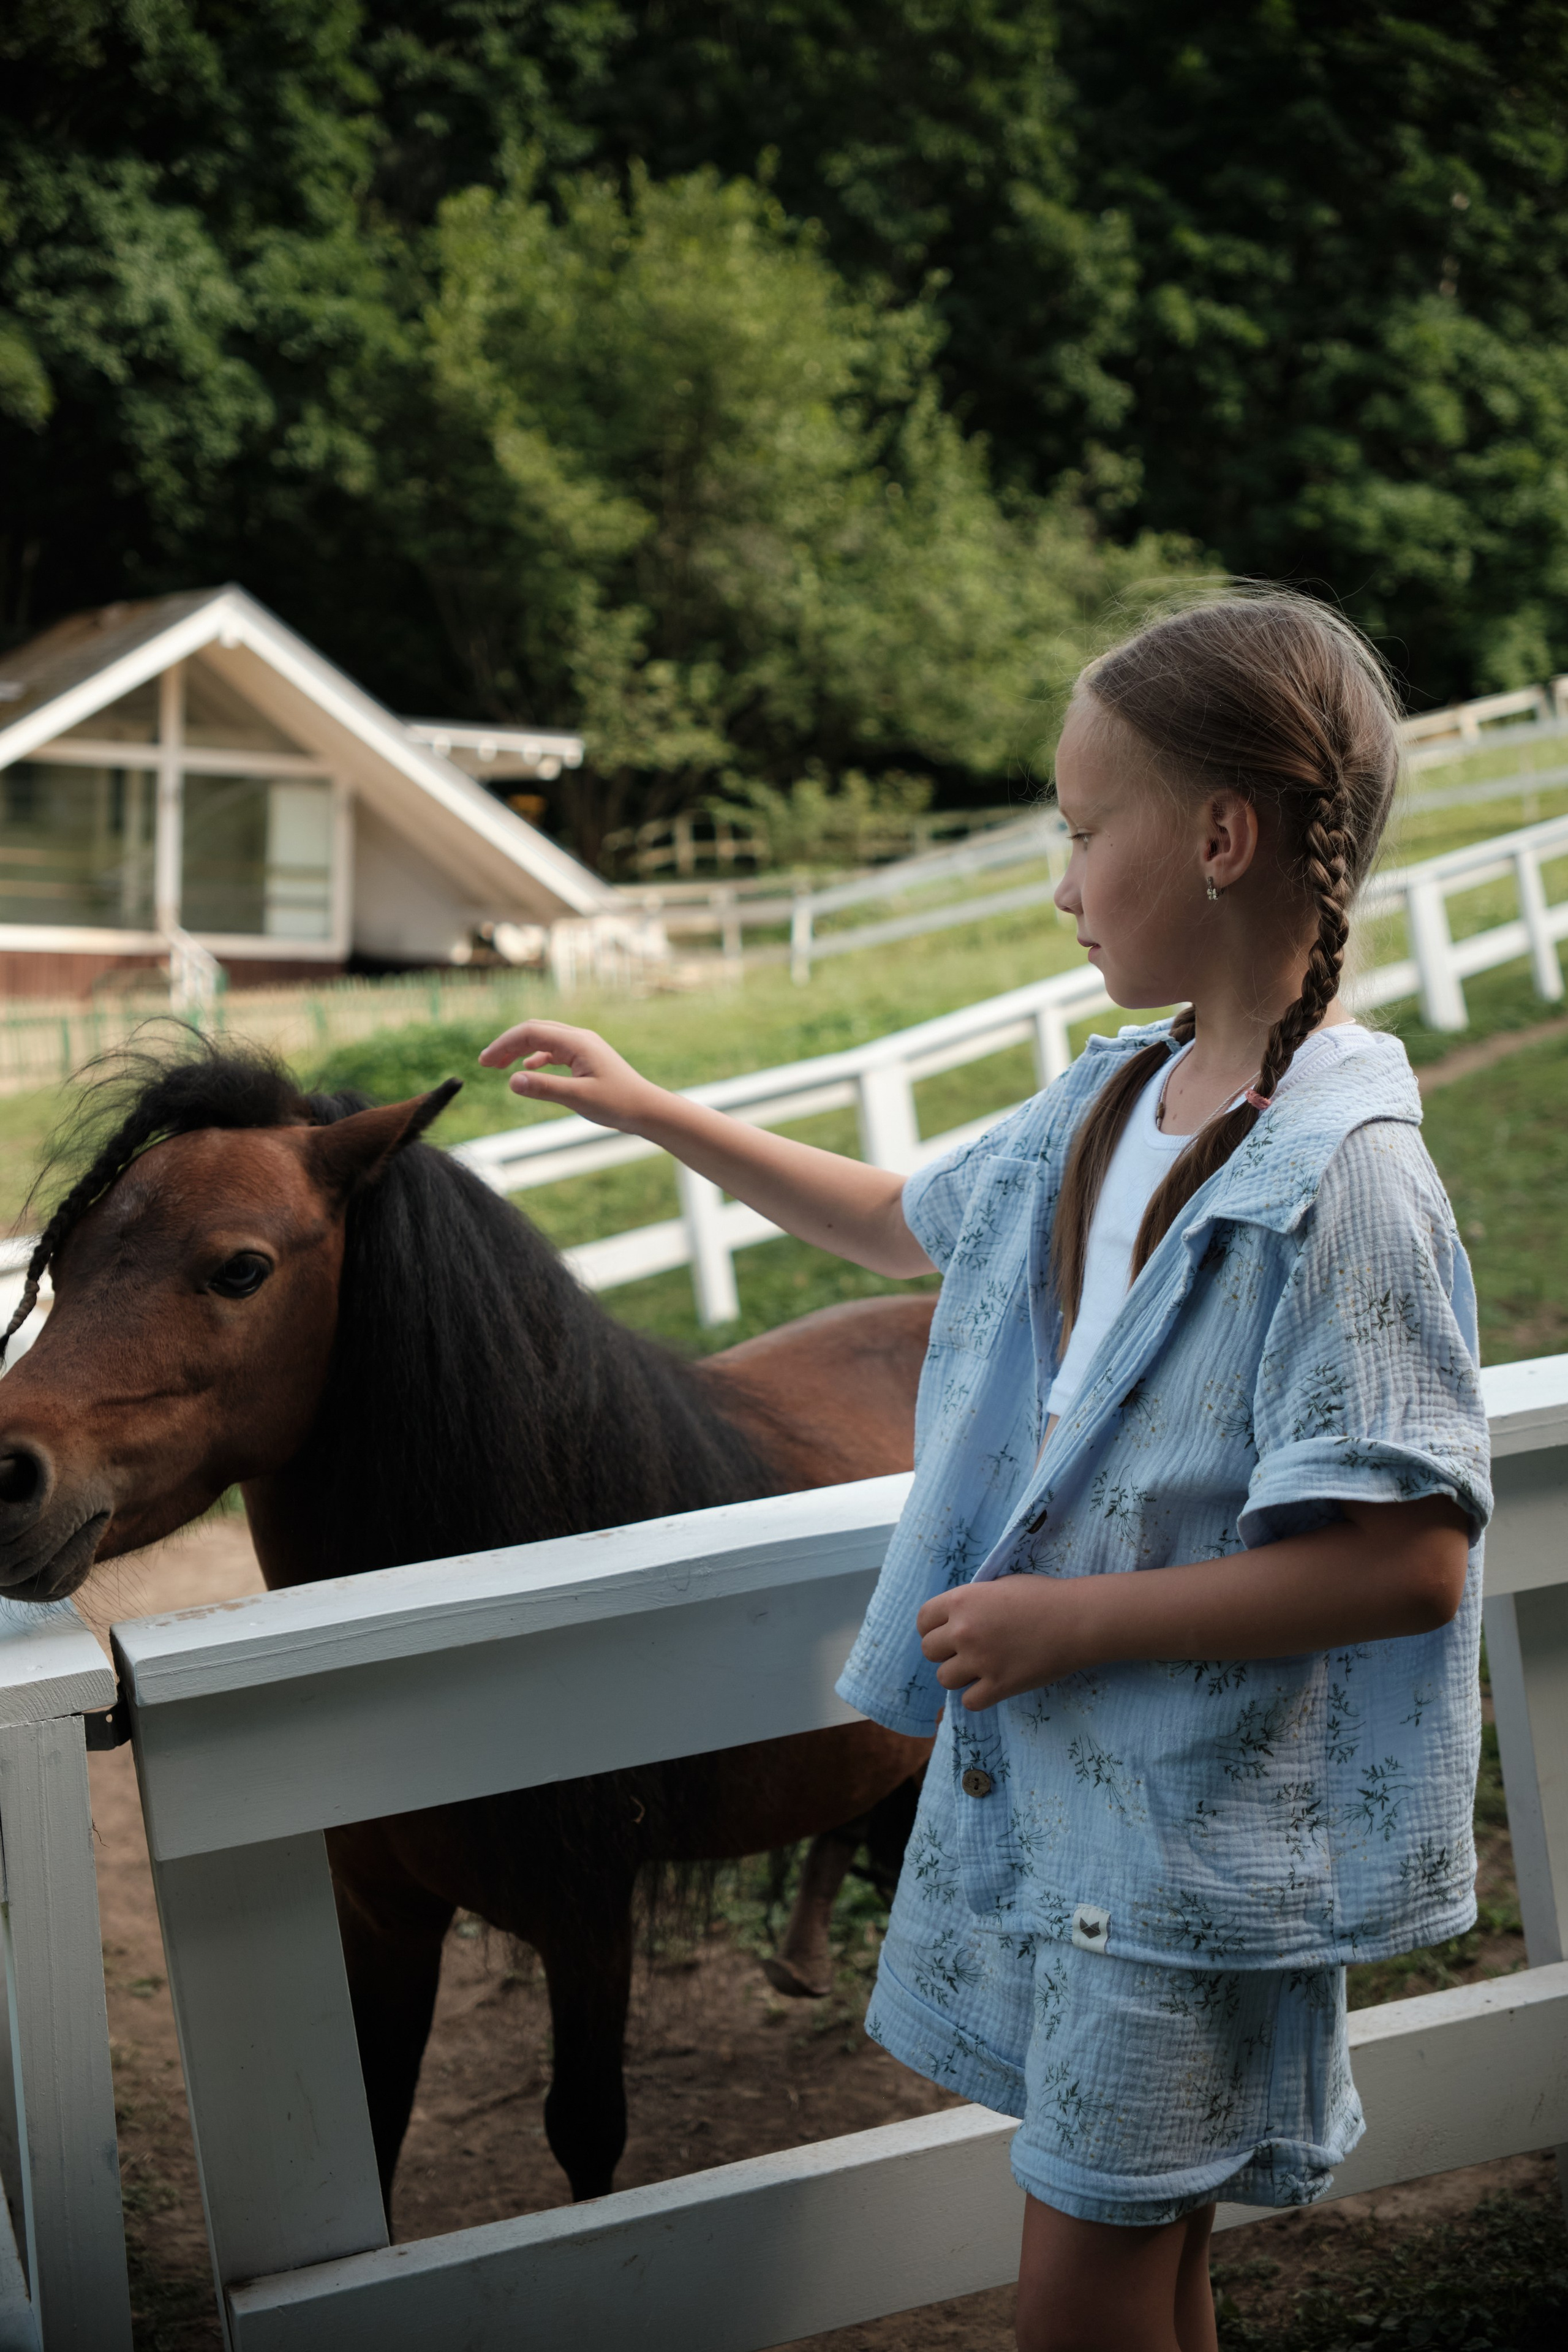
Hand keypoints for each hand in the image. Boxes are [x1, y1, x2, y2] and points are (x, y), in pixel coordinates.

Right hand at [477, 1020, 661, 1134]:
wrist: (648, 1109)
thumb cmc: (618, 1103)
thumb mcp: (579, 1098)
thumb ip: (545, 1088)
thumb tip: (513, 1080)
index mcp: (577, 1042)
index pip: (530, 1033)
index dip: (503, 1044)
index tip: (484, 1062)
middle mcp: (579, 1038)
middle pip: (534, 1031)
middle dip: (507, 1044)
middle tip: (485, 1063)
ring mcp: (584, 1047)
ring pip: (544, 1040)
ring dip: (520, 1049)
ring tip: (499, 1066)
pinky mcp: (587, 1058)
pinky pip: (555, 1050)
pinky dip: (538, 1056)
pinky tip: (528, 1068)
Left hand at [916, 1576, 1091, 1710]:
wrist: (1077, 1619)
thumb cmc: (1043, 1596)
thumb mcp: (999, 1586)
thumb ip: (973, 1601)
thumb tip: (956, 1617)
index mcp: (962, 1601)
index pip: (923, 1620)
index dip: (932, 1627)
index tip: (945, 1632)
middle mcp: (964, 1631)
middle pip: (929, 1651)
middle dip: (944, 1651)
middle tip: (965, 1651)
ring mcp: (980, 1660)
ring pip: (944, 1678)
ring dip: (958, 1676)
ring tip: (979, 1669)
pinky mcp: (999, 1686)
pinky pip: (969, 1702)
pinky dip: (977, 1696)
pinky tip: (991, 1686)